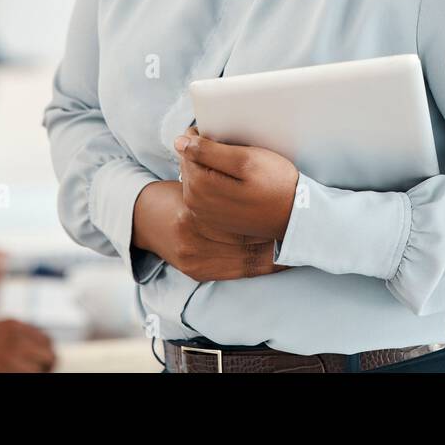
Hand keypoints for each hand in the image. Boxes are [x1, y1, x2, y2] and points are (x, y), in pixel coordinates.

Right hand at [132, 180, 288, 282]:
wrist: (145, 218)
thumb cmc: (177, 192)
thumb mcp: (192, 179)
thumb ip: (216, 178)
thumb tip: (250, 171)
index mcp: (190, 218)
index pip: (239, 224)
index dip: (267, 221)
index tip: (291, 214)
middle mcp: (191, 243)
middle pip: (244, 244)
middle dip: (273, 238)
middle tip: (300, 230)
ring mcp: (194, 262)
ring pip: (245, 261)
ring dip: (272, 254)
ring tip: (296, 245)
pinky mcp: (198, 273)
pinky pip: (238, 272)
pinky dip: (262, 266)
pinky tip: (280, 261)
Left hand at [175, 128, 298, 240]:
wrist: (294, 217)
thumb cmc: (275, 184)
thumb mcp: (246, 160)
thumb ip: (209, 151)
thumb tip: (179, 142)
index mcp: (199, 186)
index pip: (186, 149)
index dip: (201, 135)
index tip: (222, 133)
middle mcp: (195, 203)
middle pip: (189, 164)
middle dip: (203, 152)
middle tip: (232, 148)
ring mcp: (203, 214)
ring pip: (195, 177)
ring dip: (209, 166)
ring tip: (235, 164)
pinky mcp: (213, 219)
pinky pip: (205, 192)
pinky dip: (215, 181)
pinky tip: (235, 181)